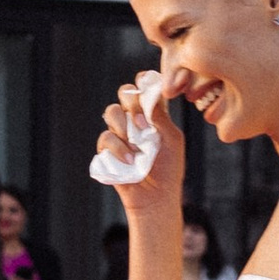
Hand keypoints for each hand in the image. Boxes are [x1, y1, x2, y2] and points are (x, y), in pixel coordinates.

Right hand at [101, 71, 184, 218]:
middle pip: (125, 93)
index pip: (145, 88)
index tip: (147, 86)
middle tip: (143, 122)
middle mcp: (135, 120)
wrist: (157, 197)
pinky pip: (106, 137)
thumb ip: (162, 119)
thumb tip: (149, 98)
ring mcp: (120, 133)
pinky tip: (130, 160)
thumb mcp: (172, 141)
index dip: (144, 82)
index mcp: (153, 114)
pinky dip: (118, 148)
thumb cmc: (170, 169)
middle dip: (132, 102)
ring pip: (111, 112)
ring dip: (124, 126)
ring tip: (137, 145)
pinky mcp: (108, 149)